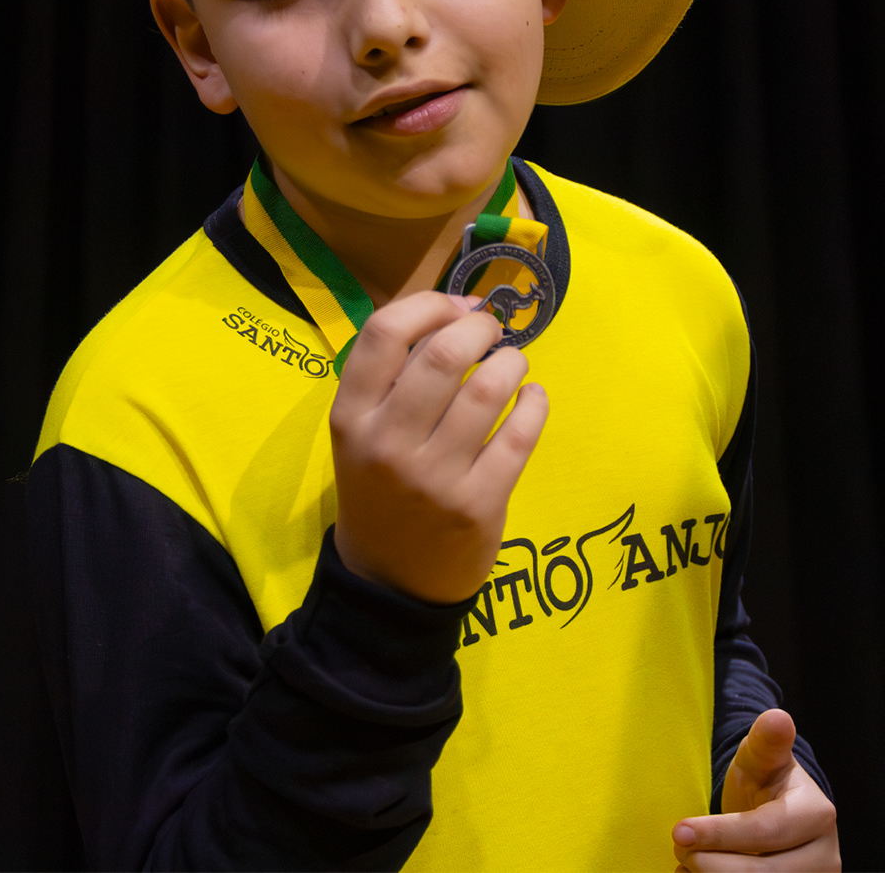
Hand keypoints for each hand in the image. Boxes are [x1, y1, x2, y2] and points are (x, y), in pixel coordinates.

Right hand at [329, 291, 547, 602]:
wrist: (389, 580)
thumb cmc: (379, 488)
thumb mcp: (362, 433)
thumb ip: (394, 378)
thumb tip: (459, 310)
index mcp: (350, 417)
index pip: (384, 333)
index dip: (430, 305)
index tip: (458, 306)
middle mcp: (387, 443)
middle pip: (443, 354)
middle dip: (480, 328)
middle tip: (491, 332)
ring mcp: (433, 477)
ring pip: (488, 389)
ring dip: (512, 363)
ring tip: (513, 366)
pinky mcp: (477, 504)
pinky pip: (519, 435)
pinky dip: (534, 404)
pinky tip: (533, 399)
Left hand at [672, 710, 838, 870]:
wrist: (777, 812)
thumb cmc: (766, 782)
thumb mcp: (761, 758)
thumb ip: (766, 742)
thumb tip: (778, 718)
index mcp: (817, 815)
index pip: (765, 831)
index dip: (721, 834)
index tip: (679, 831)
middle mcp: (824, 857)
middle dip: (712, 863)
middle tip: (679, 846)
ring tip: (685, 863)